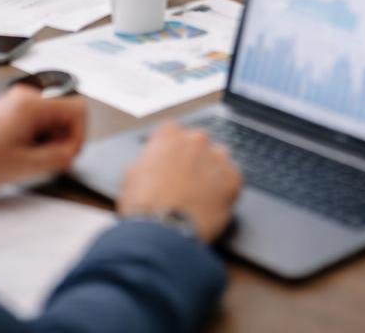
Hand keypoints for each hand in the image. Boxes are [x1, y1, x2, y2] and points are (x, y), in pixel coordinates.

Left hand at [0, 86, 86, 194]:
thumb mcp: (25, 167)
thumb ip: (59, 158)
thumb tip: (74, 153)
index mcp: (32, 105)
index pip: (77, 110)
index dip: (79, 135)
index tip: (69, 154)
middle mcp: (25, 97)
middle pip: (64, 114)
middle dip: (62, 140)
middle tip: (48, 161)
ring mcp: (16, 103)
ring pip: (51, 119)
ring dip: (48, 141)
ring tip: (29, 159)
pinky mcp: (9, 111)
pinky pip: (36, 121)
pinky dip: (36, 138)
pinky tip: (21, 154)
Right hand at [117, 123, 242, 241]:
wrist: (163, 231)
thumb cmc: (144, 206)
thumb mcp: (131, 176)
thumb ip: (147, 161)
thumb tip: (151, 164)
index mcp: (170, 134)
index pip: (173, 132)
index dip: (171, 151)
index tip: (170, 163)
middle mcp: (197, 139)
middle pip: (199, 145)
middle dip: (193, 160)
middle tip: (184, 183)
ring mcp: (218, 157)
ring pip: (218, 161)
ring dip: (211, 173)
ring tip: (199, 197)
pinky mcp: (233, 178)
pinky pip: (232, 180)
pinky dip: (224, 191)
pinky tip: (210, 205)